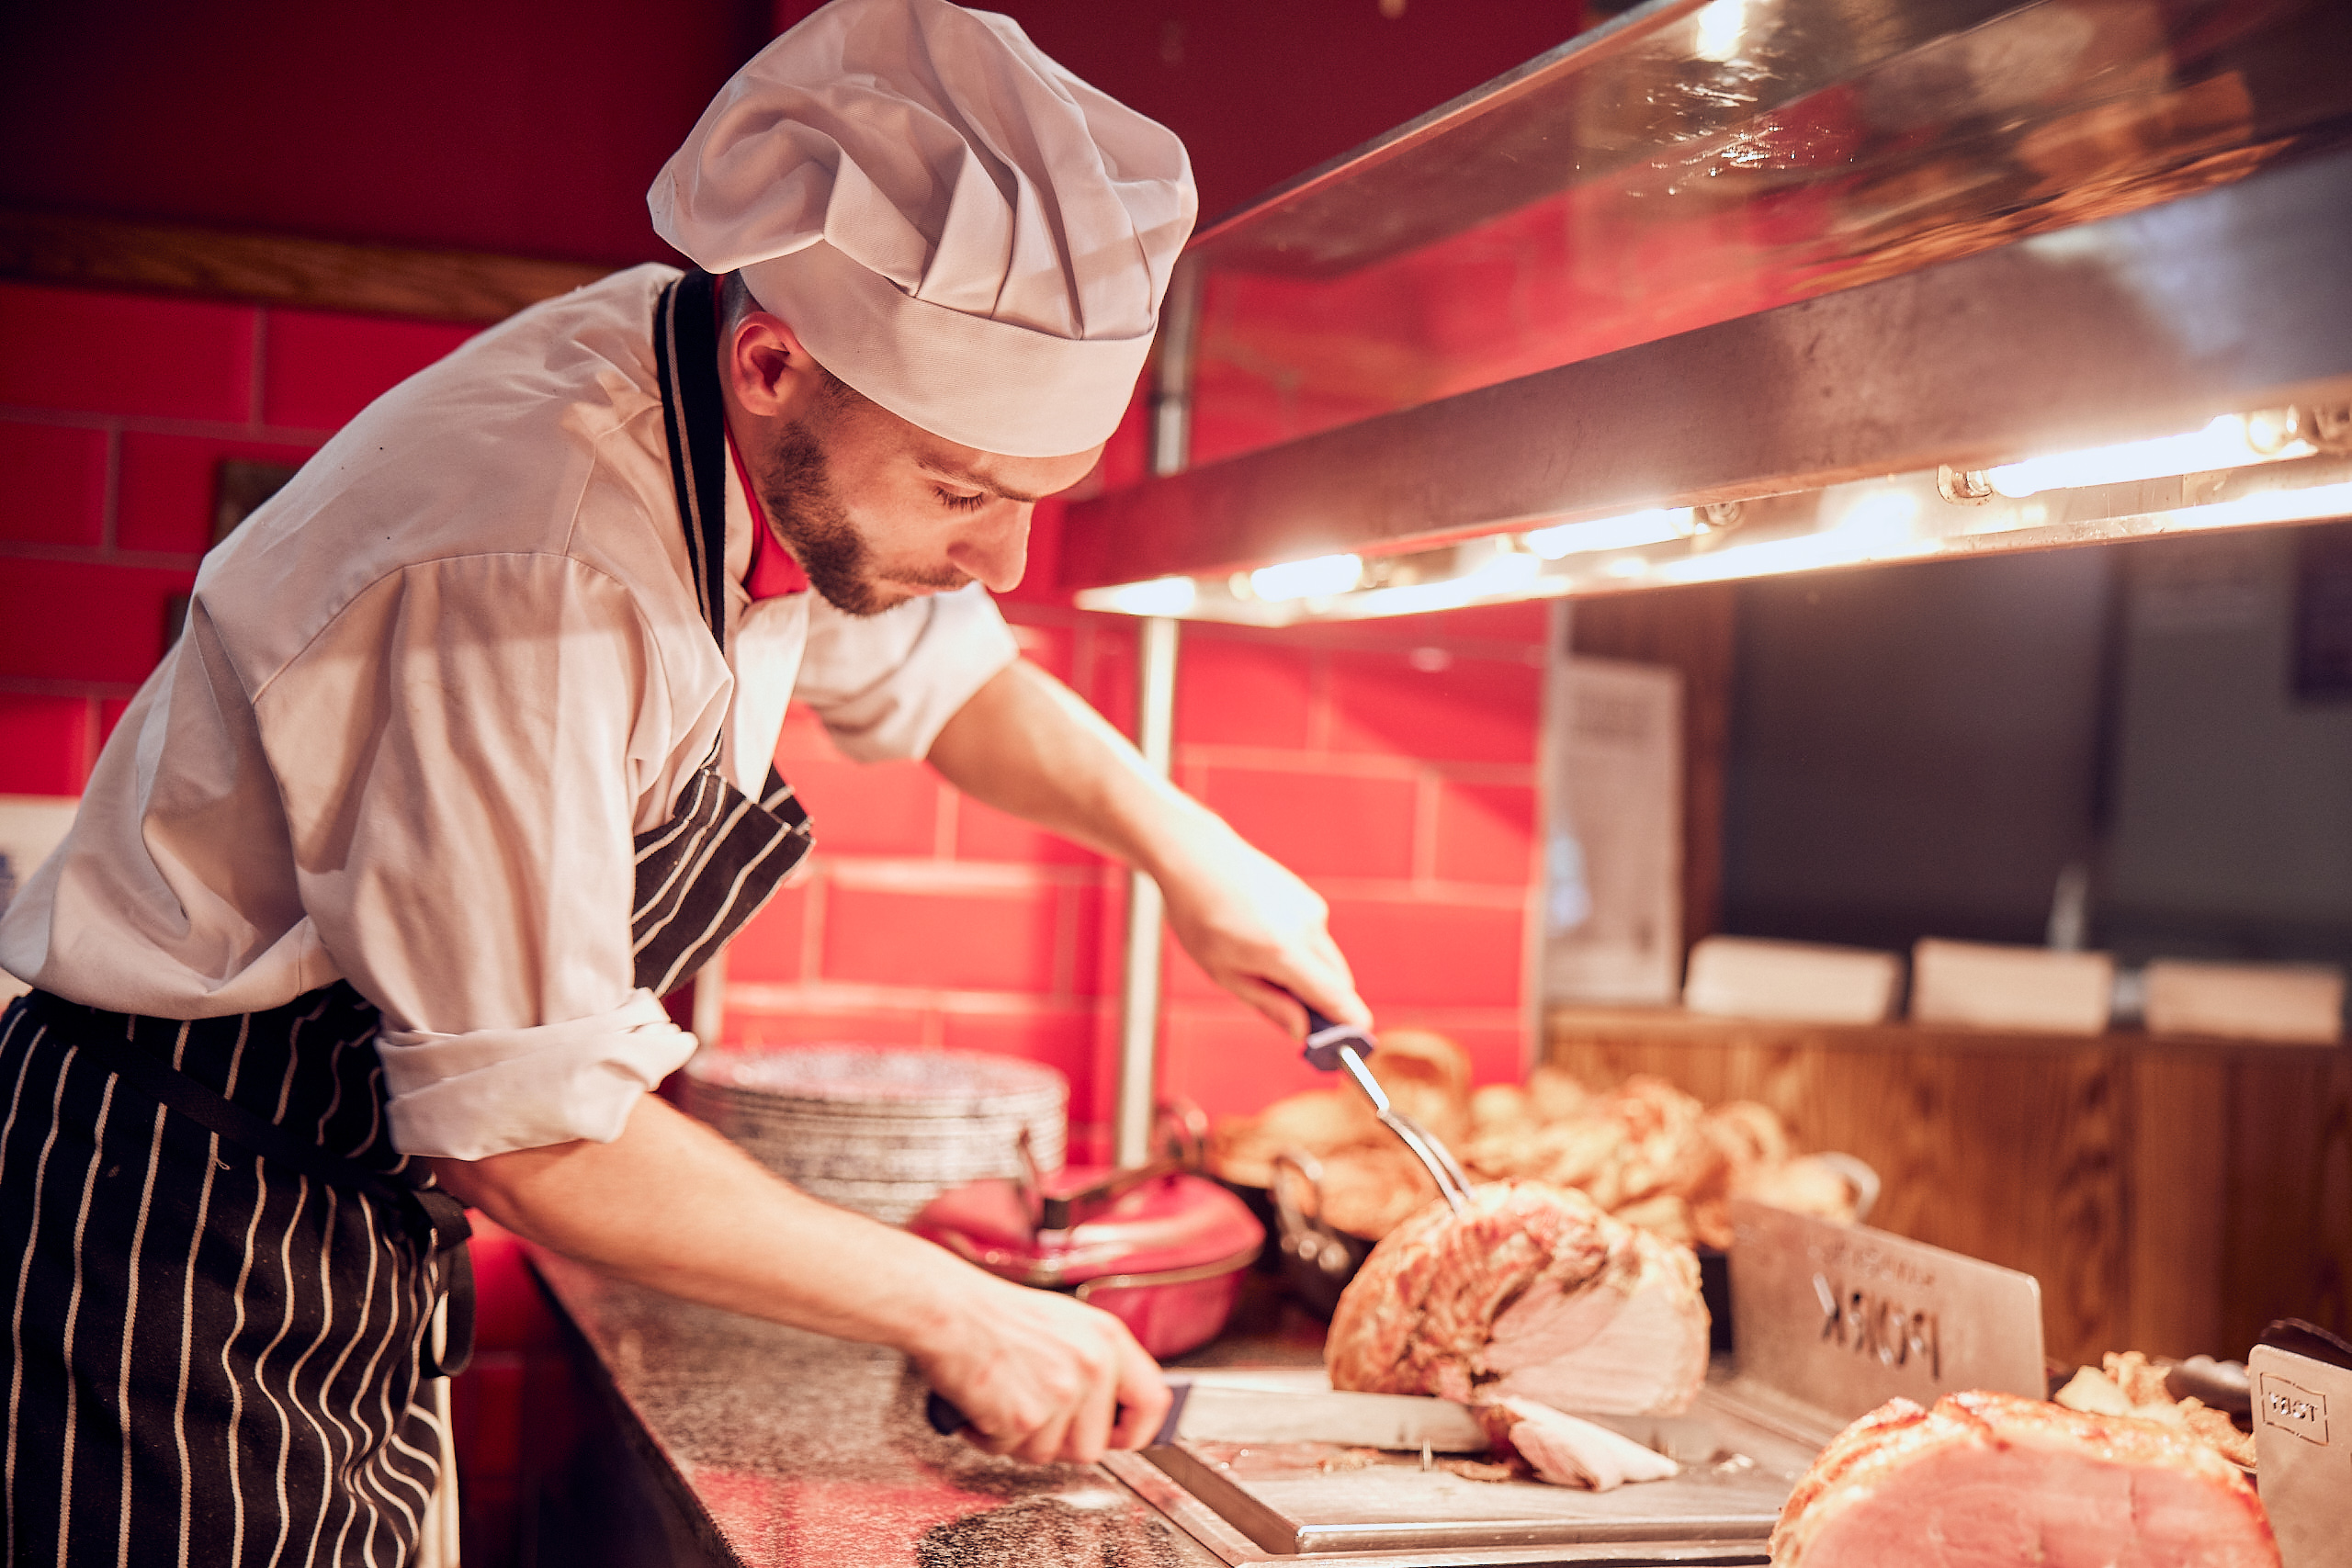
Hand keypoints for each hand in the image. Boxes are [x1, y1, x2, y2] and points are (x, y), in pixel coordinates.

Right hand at [907, 1276, 1168, 1464]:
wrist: (948, 1310)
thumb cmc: (995, 1314)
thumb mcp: (1066, 1323)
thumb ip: (1097, 1363)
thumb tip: (1112, 1409)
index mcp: (1108, 1339)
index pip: (1152, 1401)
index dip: (1136, 1430)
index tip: (1120, 1435)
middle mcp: (1093, 1365)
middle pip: (1094, 1446)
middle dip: (1059, 1441)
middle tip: (1033, 1415)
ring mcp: (1061, 1392)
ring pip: (1052, 1454)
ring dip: (1023, 1440)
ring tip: (1005, 1401)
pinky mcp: (1026, 1416)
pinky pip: (1014, 1452)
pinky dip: (992, 1437)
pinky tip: (985, 1405)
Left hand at [1154, 816, 1370, 1038]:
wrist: (1198, 859)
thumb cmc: (1201, 917)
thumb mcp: (1224, 973)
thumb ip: (1269, 1004)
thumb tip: (1301, 1030)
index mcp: (1282, 951)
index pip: (1335, 996)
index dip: (1351, 1024)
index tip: (1358, 1045)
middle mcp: (1305, 928)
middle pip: (1339, 982)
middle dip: (1327, 1007)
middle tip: (1304, 1025)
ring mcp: (1310, 910)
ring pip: (1329, 961)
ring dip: (1314, 978)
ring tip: (1268, 973)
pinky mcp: (1308, 899)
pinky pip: (1317, 939)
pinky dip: (1305, 954)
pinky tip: (1269, 945)